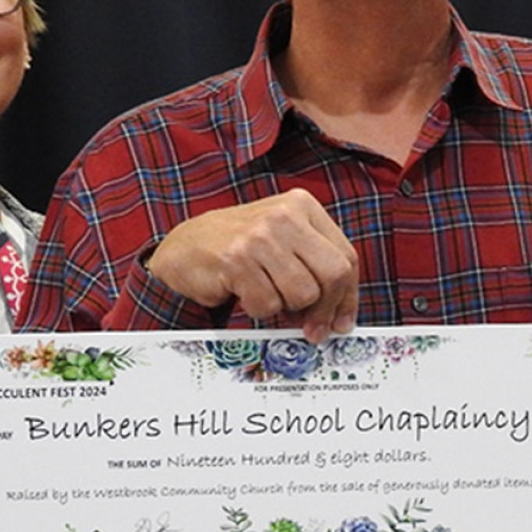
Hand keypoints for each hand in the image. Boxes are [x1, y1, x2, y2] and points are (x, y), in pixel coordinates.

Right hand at [145, 188, 357, 342]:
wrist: (184, 247)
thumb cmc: (240, 248)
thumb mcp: (284, 242)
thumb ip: (315, 268)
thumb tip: (340, 319)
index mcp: (302, 205)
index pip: (346, 256)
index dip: (347, 297)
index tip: (341, 322)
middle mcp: (285, 215)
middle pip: (333, 274)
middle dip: (324, 308)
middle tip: (310, 326)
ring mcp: (260, 236)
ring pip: (302, 294)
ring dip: (284, 307)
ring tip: (264, 291)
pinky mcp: (237, 259)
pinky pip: (268, 304)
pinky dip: (258, 309)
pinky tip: (243, 292)